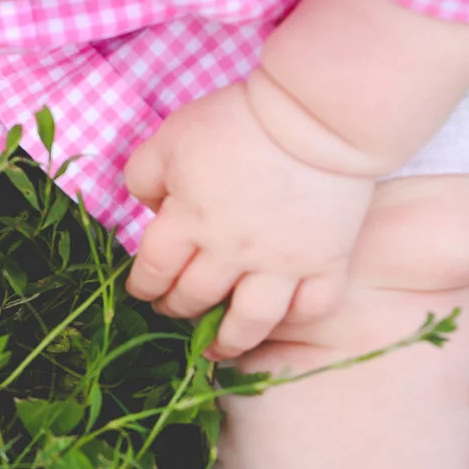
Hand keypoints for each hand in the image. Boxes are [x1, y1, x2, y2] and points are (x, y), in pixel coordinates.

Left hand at [122, 76, 376, 360]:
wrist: (314, 118)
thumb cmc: (238, 121)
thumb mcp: (171, 136)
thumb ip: (145, 174)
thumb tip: (149, 205)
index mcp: (187, 221)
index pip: (153, 269)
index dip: (143, 284)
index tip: (142, 289)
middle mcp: (230, 252)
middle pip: (195, 297)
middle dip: (177, 308)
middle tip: (174, 310)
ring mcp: (281, 263)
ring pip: (249, 322)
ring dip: (228, 341)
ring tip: (217, 349)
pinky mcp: (327, 262)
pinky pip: (311, 307)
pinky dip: (294, 320)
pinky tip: (279, 321)